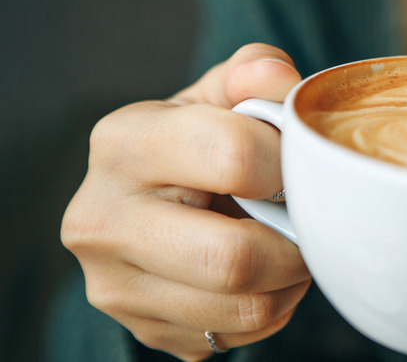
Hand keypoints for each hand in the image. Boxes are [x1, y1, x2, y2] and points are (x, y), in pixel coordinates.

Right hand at [61, 44, 310, 360]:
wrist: (151, 200)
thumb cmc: (197, 141)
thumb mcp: (220, 95)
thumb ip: (253, 73)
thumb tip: (278, 79)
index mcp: (123, 143)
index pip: (233, 157)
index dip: (289, 164)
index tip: (297, 166)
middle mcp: (100, 219)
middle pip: (232, 259)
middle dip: (293, 245)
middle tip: (304, 223)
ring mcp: (114, 285)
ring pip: (242, 309)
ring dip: (288, 282)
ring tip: (287, 248)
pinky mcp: (141, 327)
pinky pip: (234, 336)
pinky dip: (269, 309)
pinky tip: (261, 278)